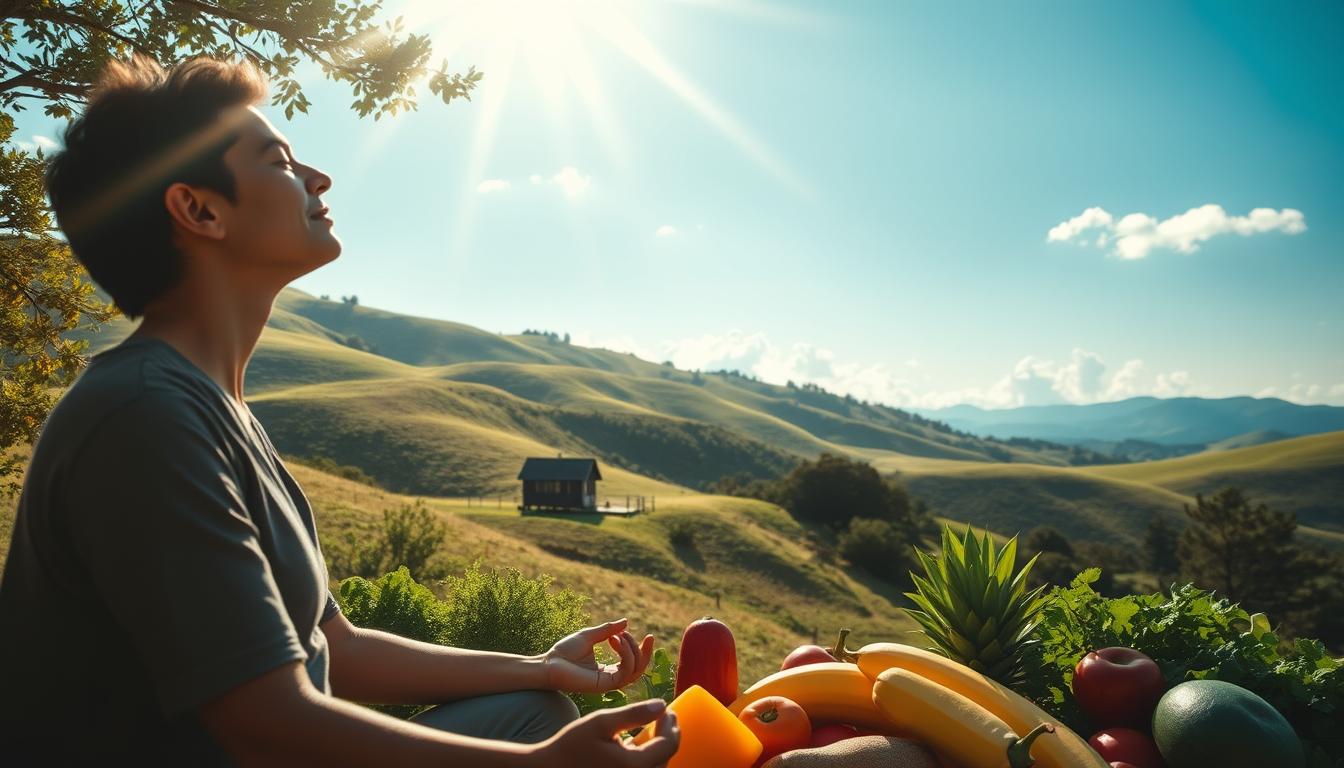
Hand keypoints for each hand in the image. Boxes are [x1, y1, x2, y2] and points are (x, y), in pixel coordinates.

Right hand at [536, 698, 679, 767]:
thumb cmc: (573, 744)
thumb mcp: (601, 722)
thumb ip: (633, 713)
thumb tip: (662, 705)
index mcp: (633, 766)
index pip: (668, 745)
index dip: (671, 724)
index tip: (667, 708)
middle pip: (666, 757)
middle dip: (669, 734)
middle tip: (666, 714)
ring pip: (658, 766)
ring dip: (661, 746)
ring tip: (656, 726)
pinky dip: (649, 756)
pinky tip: (641, 741)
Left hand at [543, 618, 654, 692]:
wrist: (548, 663)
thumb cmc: (564, 651)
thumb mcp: (590, 636)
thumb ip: (608, 630)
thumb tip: (626, 622)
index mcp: (607, 670)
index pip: (632, 663)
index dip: (640, 649)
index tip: (642, 634)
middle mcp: (611, 678)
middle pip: (639, 669)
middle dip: (646, 652)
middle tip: (648, 636)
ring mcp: (608, 683)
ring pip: (635, 670)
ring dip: (633, 650)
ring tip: (620, 635)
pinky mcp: (605, 685)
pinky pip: (625, 672)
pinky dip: (625, 654)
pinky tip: (615, 640)